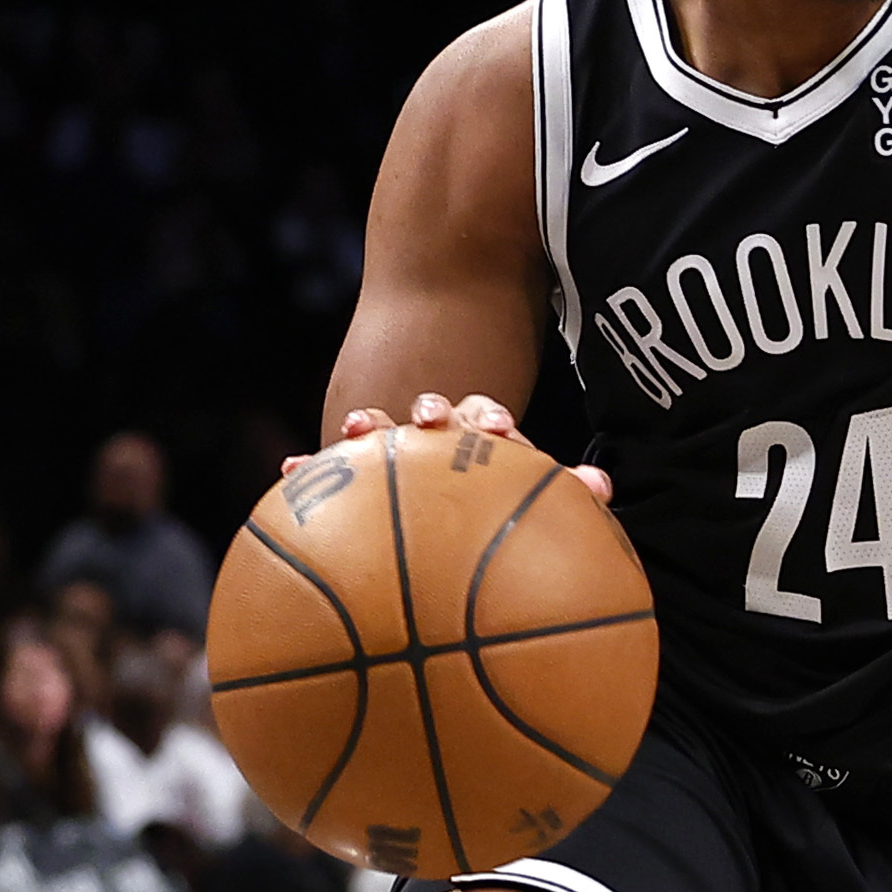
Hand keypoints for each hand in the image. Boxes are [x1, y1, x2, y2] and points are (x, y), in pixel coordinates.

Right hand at [287, 392, 610, 506]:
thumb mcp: (529, 482)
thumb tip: (602, 487)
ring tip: (358, 427)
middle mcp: (439, 428)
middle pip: (435, 417)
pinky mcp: (356, 461)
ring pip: (381, 426)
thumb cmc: (501, 478)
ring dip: (373, 425)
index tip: (497, 427)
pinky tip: (289, 468)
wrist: (450, 403)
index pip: (489, 421)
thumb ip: (564, 488)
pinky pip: (330, 461)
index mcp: (484, 432)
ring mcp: (395, 440)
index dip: (492, 421)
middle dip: (434, 417)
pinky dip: (312, 463)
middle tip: (431, 418)